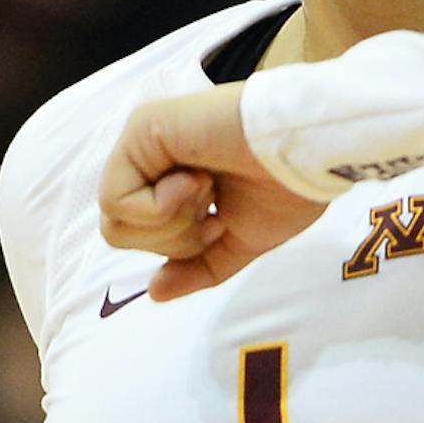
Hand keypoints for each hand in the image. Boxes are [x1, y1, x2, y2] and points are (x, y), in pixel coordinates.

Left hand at [98, 85, 327, 300]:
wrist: (308, 153)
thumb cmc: (285, 188)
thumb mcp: (237, 242)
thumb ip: (196, 267)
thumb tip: (154, 292)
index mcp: (167, 180)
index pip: (141, 237)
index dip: (182, 245)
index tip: (219, 221)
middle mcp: (148, 158)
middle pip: (120, 234)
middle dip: (175, 238)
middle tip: (213, 208)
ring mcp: (141, 141)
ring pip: (114, 222)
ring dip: (171, 222)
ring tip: (208, 189)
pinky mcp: (141, 129)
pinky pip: (117, 200)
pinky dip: (162, 205)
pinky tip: (199, 178)